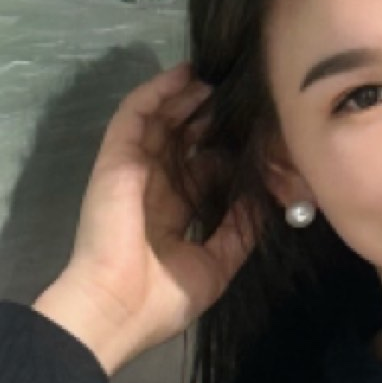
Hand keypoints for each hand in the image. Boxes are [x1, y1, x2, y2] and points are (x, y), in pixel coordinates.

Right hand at [36, 61, 259, 368]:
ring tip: (215, 77)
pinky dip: (157, 91)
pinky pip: (135, 115)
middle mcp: (153, 188)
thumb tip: (265, 200)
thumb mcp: (217, 265)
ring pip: (160, 120)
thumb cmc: (163, 298)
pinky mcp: (117, 158)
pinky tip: (184, 73)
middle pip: (181, 140)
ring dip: (185, 97)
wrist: (119, 308)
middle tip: (239, 96)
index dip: (225, 150)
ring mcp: (133, 170)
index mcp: (172, 216)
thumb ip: (239, 230)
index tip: (256, 133)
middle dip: (208, 117)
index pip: (201, 171)